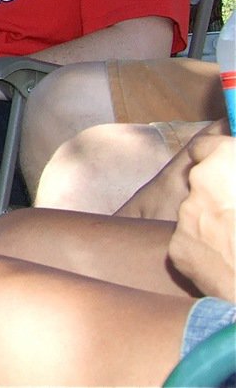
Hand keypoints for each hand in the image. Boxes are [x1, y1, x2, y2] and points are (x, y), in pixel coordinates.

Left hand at [169, 134, 235, 300]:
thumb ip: (235, 170)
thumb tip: (228, 165)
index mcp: (223, 163)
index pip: (207, 146)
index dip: (217, 154)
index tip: (225, 162)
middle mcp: (198, 184)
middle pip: (203, 184)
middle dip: (219, 195)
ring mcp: (185, 217)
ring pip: (198, 216)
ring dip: (214, 224)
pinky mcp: (178, 248)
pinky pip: (192, 244)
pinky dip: (206, 251)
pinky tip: (228, 262)